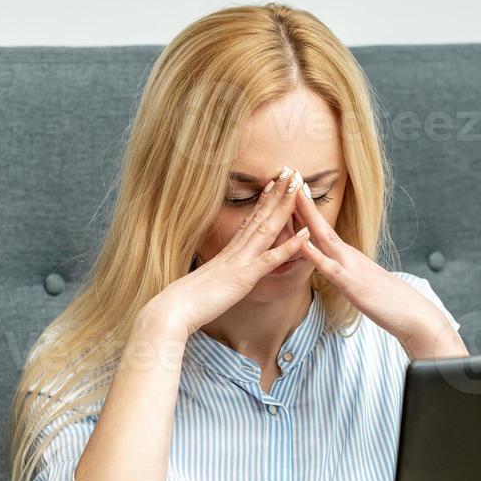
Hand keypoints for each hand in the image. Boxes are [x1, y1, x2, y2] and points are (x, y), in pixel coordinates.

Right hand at [145, 167, 310, 336]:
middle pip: (260, 217)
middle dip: (277, 194)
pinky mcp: (244, 277)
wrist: (175, 308)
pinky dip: (289, 246)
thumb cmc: (188, 300)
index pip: (249, 220)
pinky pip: (270, 259)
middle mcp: (236, 250)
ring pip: (266, 229)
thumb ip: (219, 272)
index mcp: (228, 251)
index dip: (263, 201)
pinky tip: (304, 234)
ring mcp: (241, 261)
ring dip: (284, 208)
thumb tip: (221, 271)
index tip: (274, 184)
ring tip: (298, 188)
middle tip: (291, 172)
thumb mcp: (208, 281)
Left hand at [295, 185, 467, 360]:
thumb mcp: (361, 282)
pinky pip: (328, 266)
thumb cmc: (386, 301)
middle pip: (320, 224)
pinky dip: (313, 253)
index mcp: (348, 256)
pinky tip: (301, 242)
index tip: (294, 189)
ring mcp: (349, 266)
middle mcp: (347, 255)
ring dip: (307, 215)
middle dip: (303, 202)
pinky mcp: (350, 283)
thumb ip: (347, 273)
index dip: (307, 209)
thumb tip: (335, 269)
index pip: (323, 229)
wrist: (411, 312)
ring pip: (323, 237)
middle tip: (289, 175)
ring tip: (292, 195)